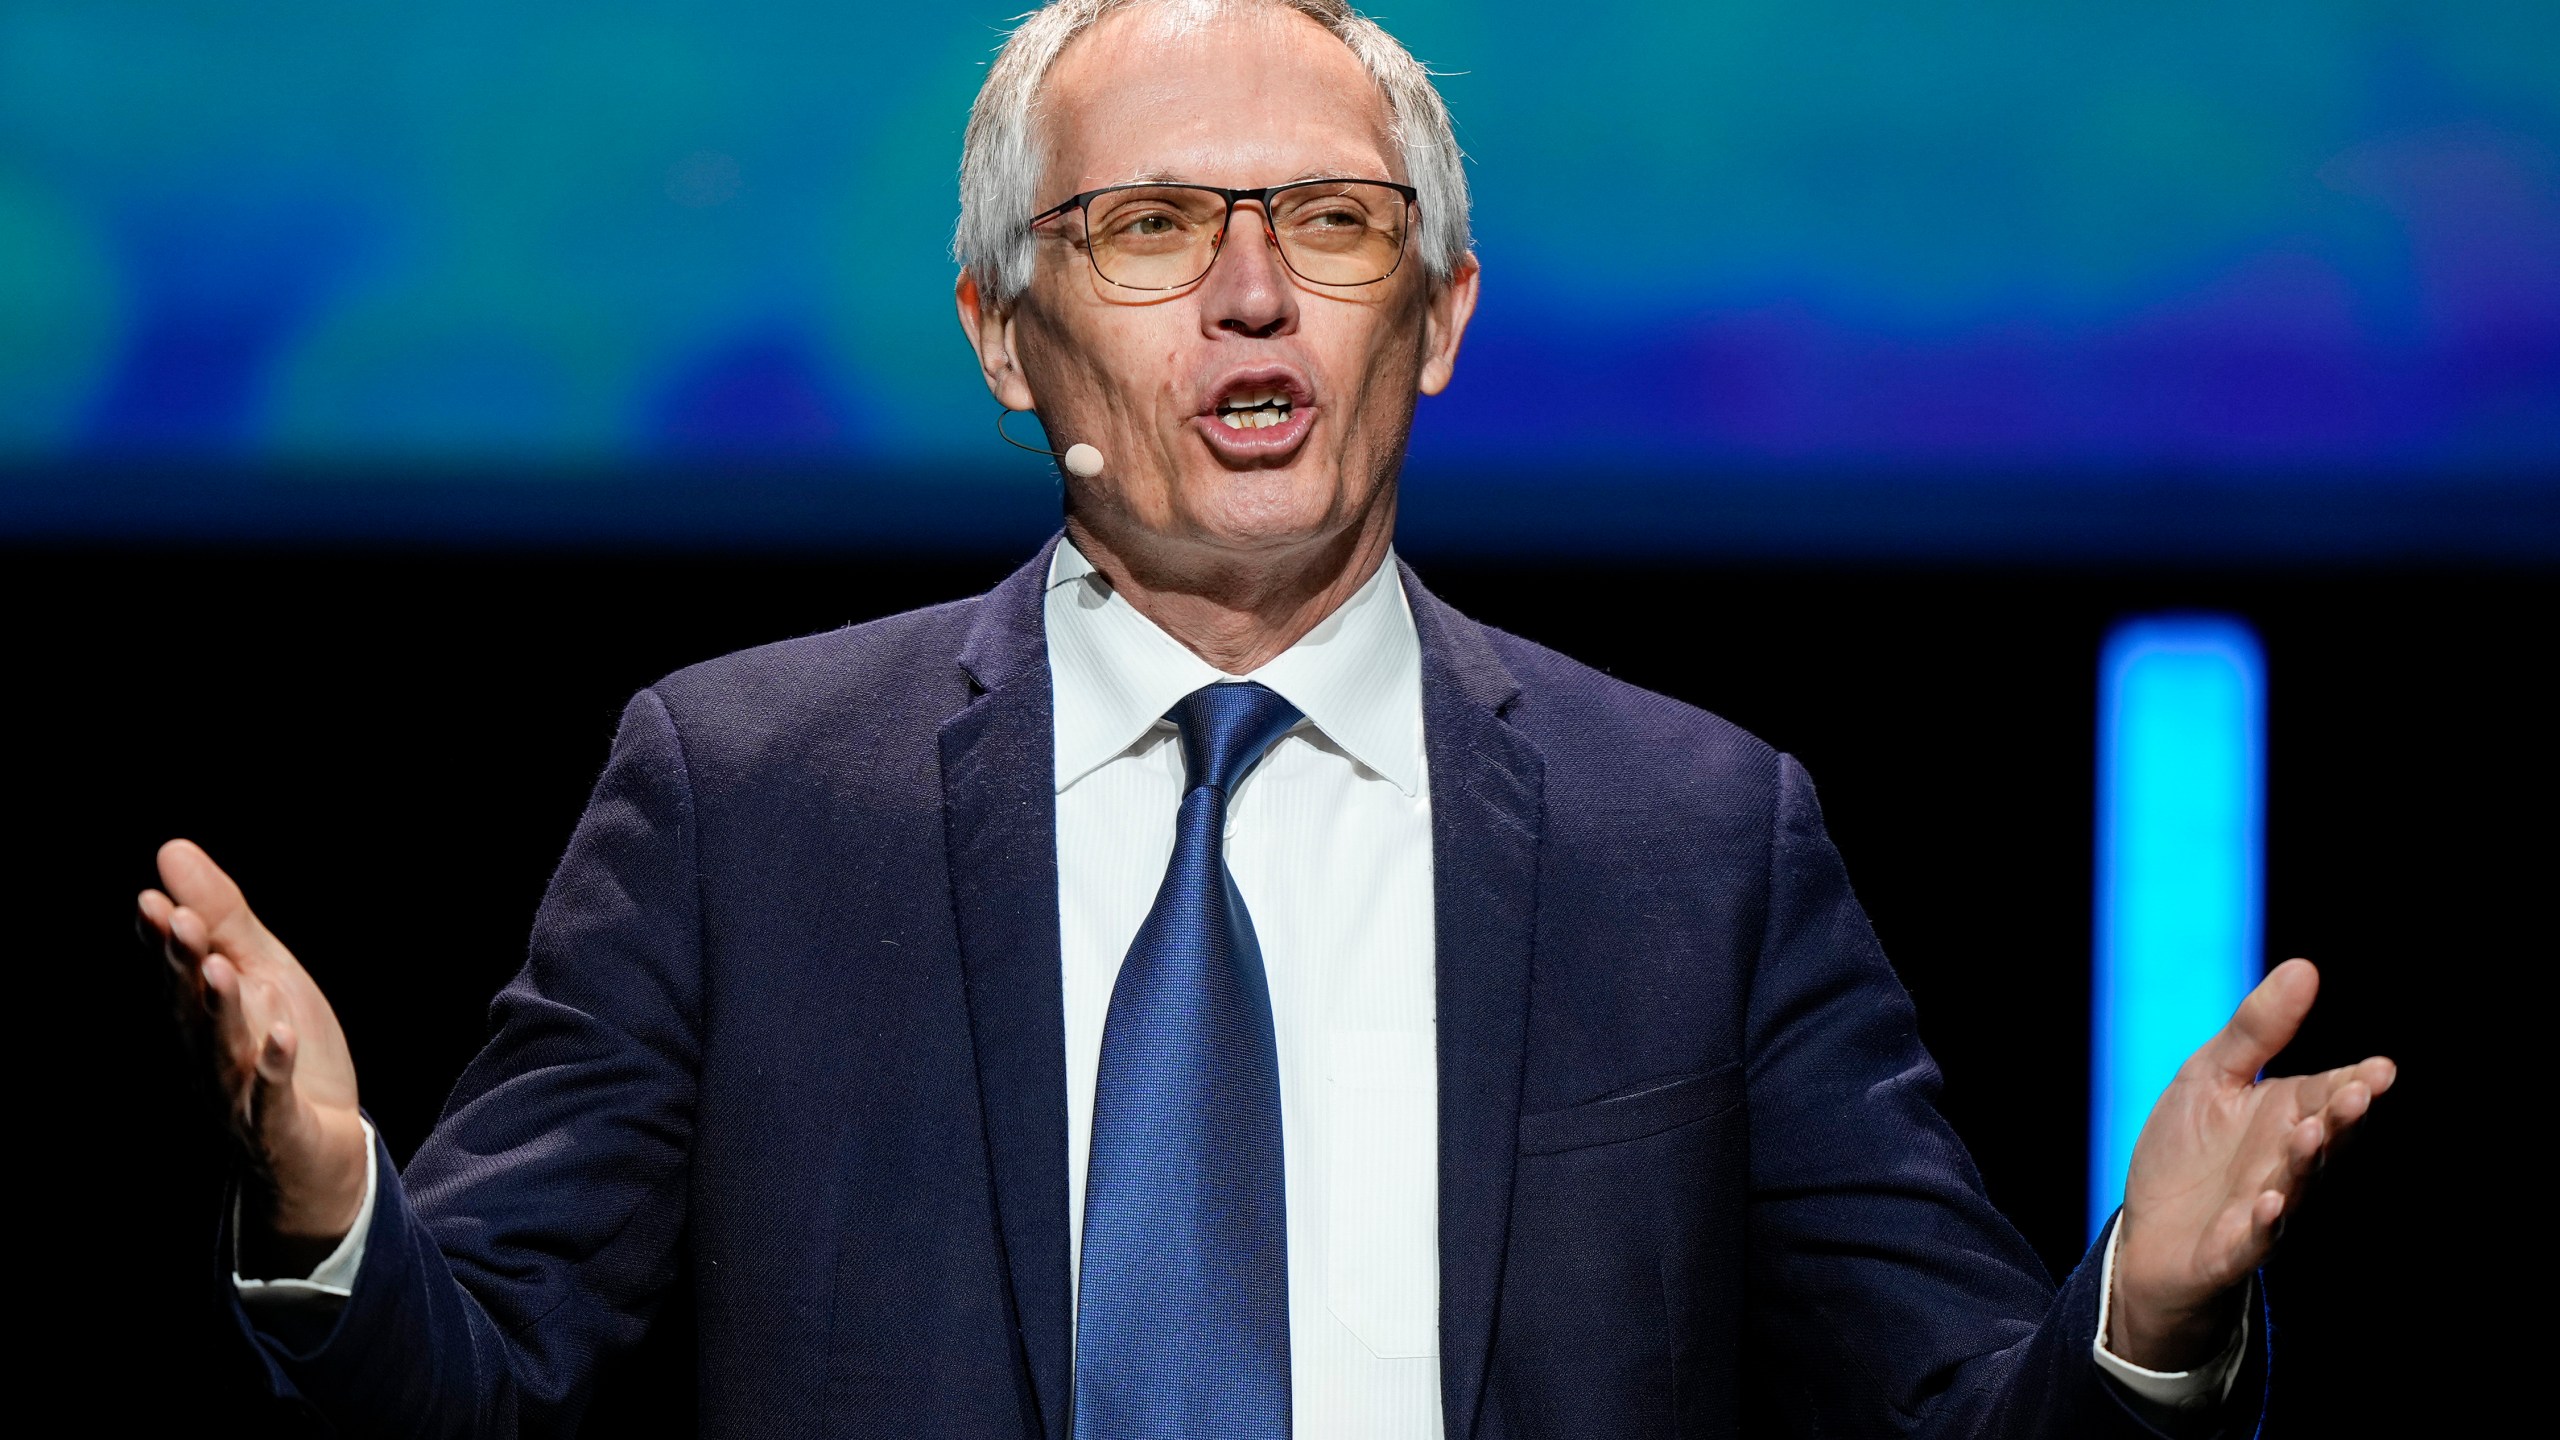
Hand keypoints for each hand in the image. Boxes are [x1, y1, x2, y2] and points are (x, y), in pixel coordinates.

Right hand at [141, 839, 367, 1269]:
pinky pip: (274, 1096)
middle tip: (174, 919)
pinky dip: (276, 1067)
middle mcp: (211, 1053)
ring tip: (218, 966)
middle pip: (192, 1006)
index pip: (177, 973)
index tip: (151, 901)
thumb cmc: (285, 1053)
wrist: (321, 1148)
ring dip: (220, 1009)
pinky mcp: (278, 1125)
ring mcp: (241, 1093)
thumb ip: (221, 919)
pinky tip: (283, 1035)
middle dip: (182, 965)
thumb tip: (171, 851)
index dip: (163, 941)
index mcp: (204, 1015)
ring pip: (225, 1048)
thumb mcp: (263, 973)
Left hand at [2111, 958, 2394, 1369]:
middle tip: (2357, 1093)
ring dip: (2302, 1161)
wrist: (2150, 1233)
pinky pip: (2251, 1238)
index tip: (2380, 1070)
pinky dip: (2261, 1224)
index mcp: (2287, 1117)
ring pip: (2292, 1185)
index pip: (2328, 1096)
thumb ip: (2256, 1030)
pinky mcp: (2230, 1248)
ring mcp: (2262, 1209)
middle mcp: (2286, 1164)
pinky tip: (2265, 1204)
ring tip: (2310, 1133)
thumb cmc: (2189, 1150)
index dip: (2355, 1085)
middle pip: (2321, 1139)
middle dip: (2340, 1118)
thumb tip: (2305, 967)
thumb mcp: (2212, 1075)